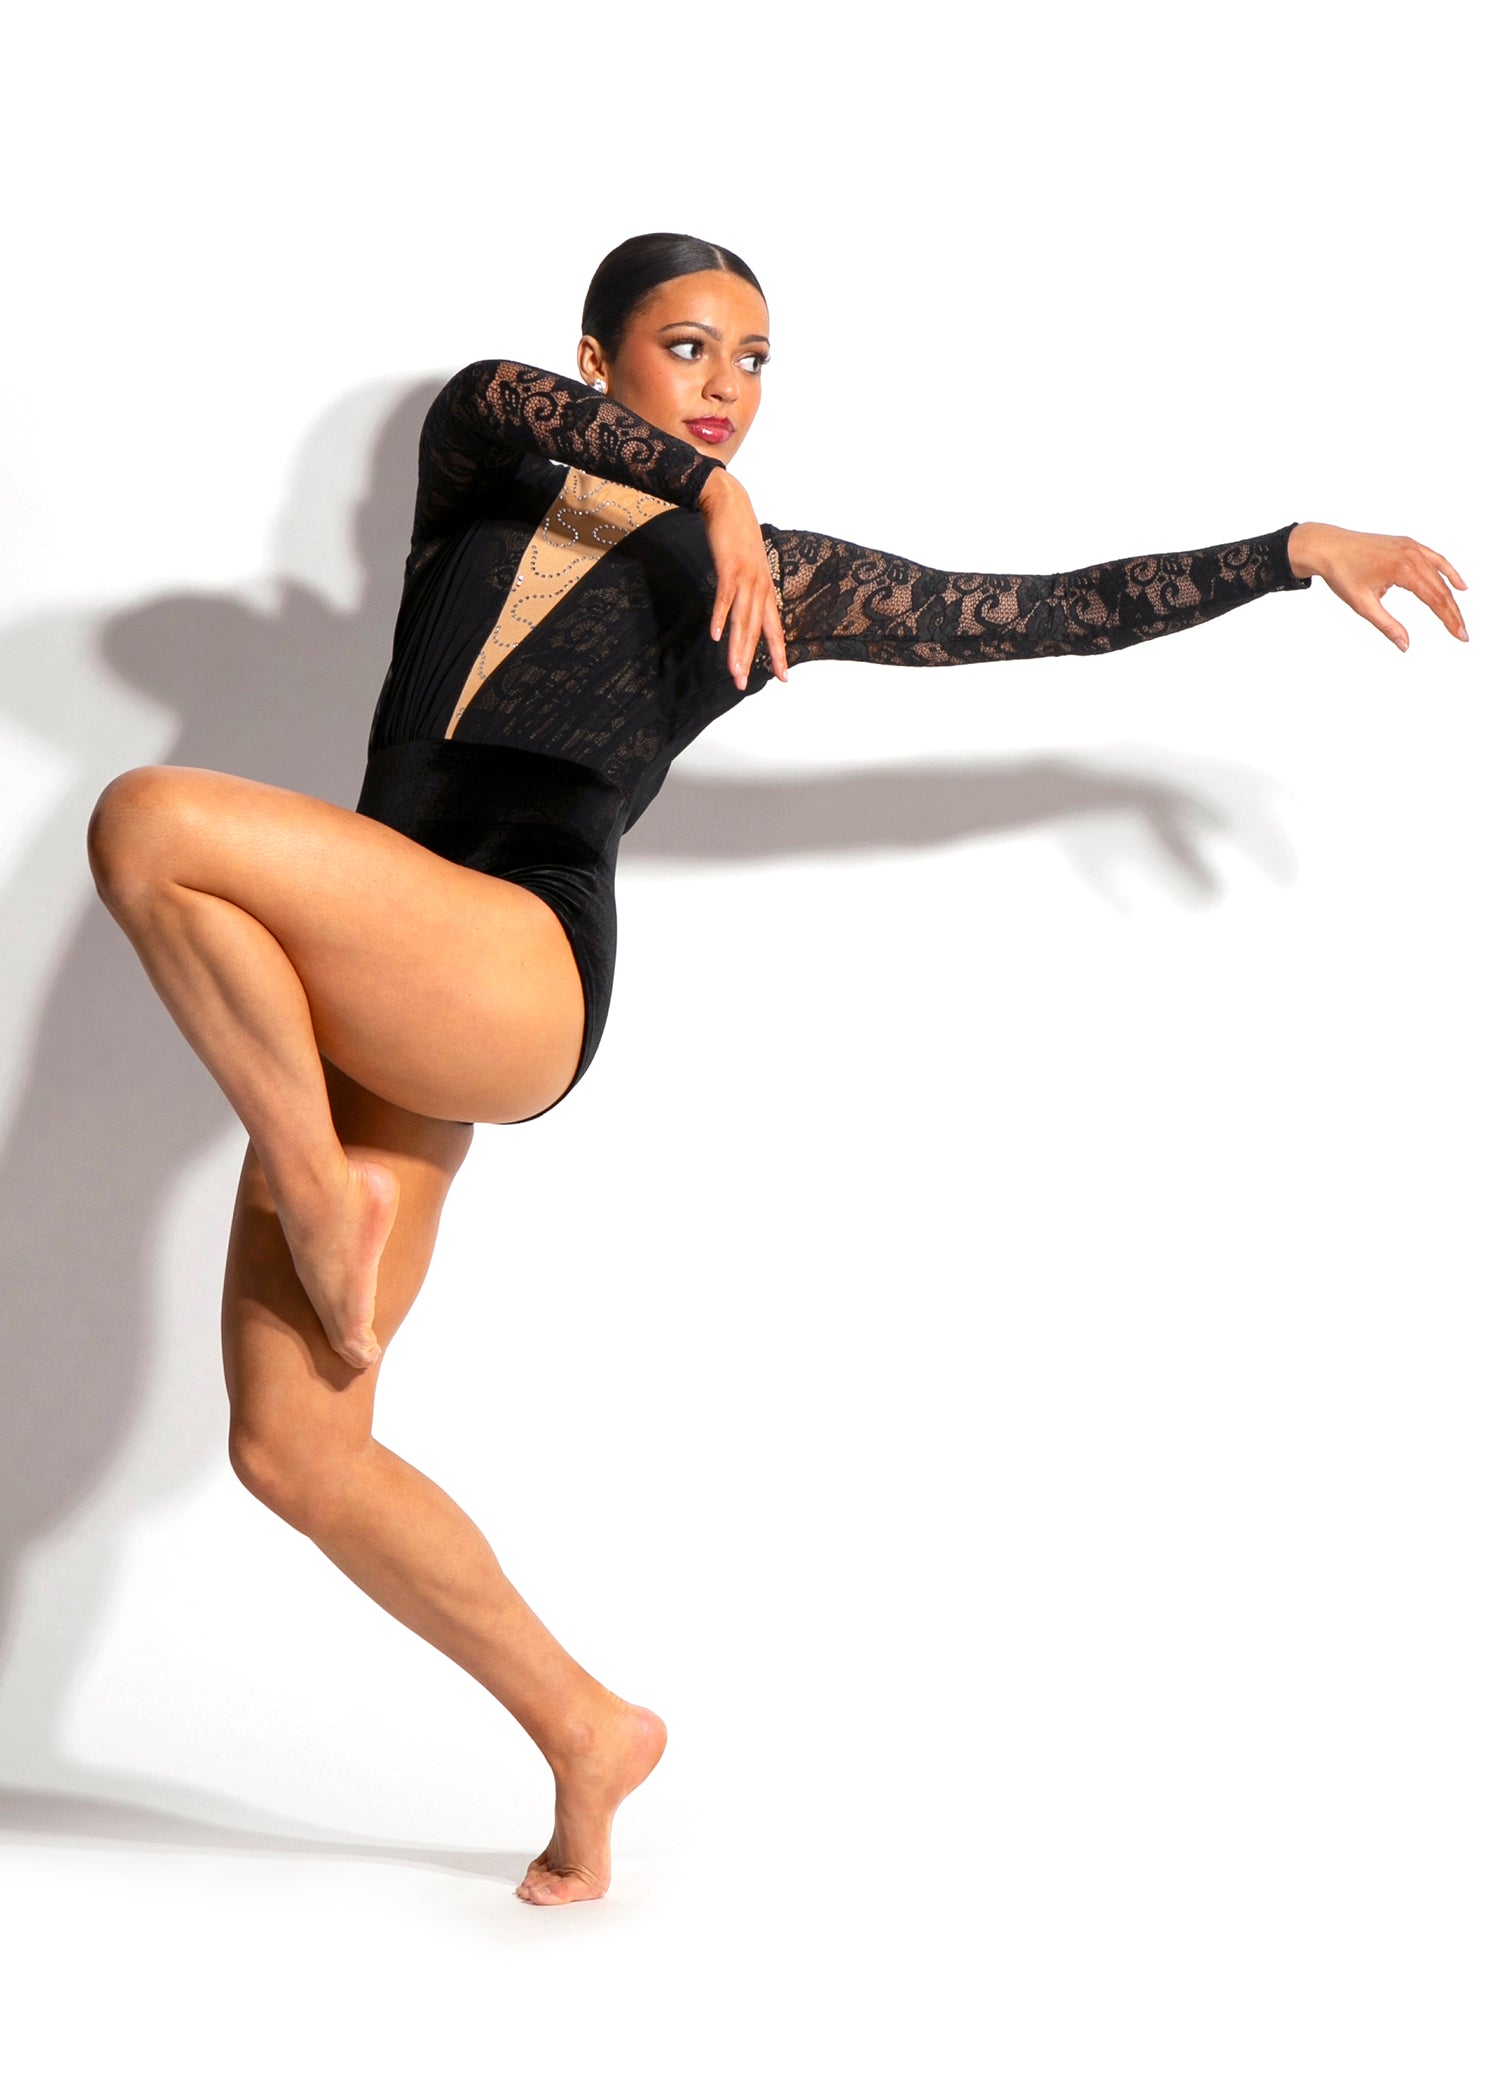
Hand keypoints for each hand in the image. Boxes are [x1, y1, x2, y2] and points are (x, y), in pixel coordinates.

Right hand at [698, 470, 788, 688]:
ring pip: (743, 619)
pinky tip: (715, 635)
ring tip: (734, 671)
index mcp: (765, 589)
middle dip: (752, 659)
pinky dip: (720, 616)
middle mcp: (760, 586)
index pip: (774, 628)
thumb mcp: (747, 565)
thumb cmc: (737, 535)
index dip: (778, 653)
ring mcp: (746, 577)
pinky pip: (725, 597)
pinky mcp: (729, 567)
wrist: (729, 502)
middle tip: (743, 684)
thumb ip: (746, 587)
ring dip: (737, 647)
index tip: (782, 677)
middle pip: (757, 630)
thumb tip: (743, 606)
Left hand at [1287, 522, 1468, 651]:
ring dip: (1452, 596)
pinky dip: (1447, 572)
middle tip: (1462, 633)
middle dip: (1453, 612)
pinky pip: (1434, 558)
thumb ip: (1387, 625)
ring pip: (1439, 574)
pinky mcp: (1407, 544)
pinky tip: (1458, 586)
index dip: (1449, 619)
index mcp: (1402, 569)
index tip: (1459, 635)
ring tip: (1458, 617)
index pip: (1435, 598)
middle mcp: (1411, 555)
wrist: (1327, 547)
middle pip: (1441, 588)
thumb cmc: (1342, 573)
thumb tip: (1405, 645)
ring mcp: (1411, 547)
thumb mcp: (1363, 605)